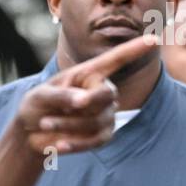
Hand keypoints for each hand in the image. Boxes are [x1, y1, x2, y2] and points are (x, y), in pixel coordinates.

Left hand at [17, 34, 157, 156]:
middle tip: (48, 114)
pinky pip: (96, 141)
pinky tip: (58, 146)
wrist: (32, 132)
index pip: (116, 59)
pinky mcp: (102, 136)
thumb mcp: (42, 95)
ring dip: (69, 125)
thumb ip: (62, 96)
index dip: (135, 49)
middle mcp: (102, 91)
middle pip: (105, 96)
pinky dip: (76, 144)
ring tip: (45, 124)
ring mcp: (106, 114)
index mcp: (90, 73)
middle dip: (79, 107)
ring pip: (98, 121)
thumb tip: (83, 101)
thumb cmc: (37, 105)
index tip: (154, 39)